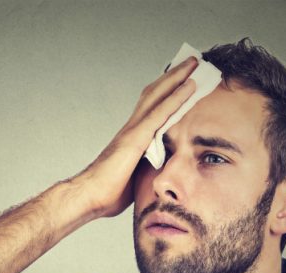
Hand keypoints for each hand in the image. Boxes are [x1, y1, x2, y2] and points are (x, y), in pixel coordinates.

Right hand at [73, 56, 197, 218]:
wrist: (90, 197)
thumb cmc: (108, 193)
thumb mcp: (135, 178)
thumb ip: (147, 168)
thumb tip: (162, 173)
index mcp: (131, 137)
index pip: (151, 107)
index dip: (166, 91)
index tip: (182, 79)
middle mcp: (131, 127)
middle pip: (154, 93)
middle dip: (173, 76)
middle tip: (193, 61)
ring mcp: (133, 130)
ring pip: (158, 95)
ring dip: (177, 77)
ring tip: (195, 63)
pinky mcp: (136, 138)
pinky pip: (160, 112)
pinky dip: (176, 97)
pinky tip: (190, 86)